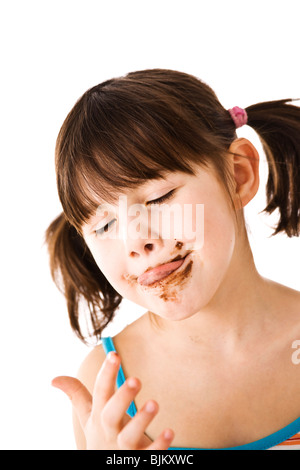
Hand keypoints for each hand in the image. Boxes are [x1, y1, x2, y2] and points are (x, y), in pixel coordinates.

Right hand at [52, 351, 174, 449]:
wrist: (106, 469)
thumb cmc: (100, 438)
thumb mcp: (88, 418)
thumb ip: (77, 396)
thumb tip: (54, 378)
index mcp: (98, 417)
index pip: (99, 392)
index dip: (106, 373)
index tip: (115, 354)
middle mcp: (109, 432)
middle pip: (111, 415)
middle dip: (122, 398)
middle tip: (136, 379)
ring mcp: (123, 449)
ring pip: (129, 436)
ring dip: (141, 420)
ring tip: (155, 403)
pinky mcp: (139, 461)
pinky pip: (150, 455)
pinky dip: (159, 445)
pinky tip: (169, 432)